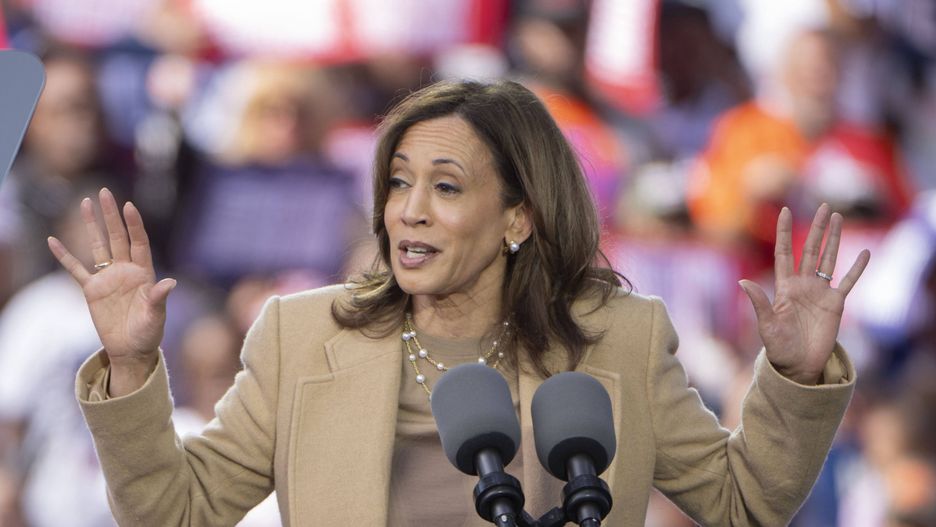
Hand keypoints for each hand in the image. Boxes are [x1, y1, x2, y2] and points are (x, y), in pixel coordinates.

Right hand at [47, 188, 174, 392]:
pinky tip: (53, 241)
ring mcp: (108, 278)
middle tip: (105, 192)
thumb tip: (170, 283)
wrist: (131, 350)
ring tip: (85, 203)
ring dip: (92, 227)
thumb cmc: (149, 333)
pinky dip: (64, 256)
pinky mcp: (91, 290)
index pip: (139, 243)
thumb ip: (159, 298)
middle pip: (118, 237)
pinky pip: (75, 269)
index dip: (134, 225)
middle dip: (112, 216)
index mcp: (144, 274)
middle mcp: (126, 271)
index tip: (129, 206)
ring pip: (98, 246)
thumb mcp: (156, 316)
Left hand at [739, 204, 869, 384]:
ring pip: (828, 259)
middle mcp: (802, 285)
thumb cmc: (778, 347)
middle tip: (824, 206)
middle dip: (816, 228)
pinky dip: (857, 268)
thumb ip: (759, 302)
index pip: (783, 252)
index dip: (784, 232)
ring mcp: (820, 293)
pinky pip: (848, 282)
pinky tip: (865, 252)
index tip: (784, 210)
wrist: (797, 366)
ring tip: (838, 218)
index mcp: (784, 287)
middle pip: (810, 250)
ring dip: (834, 239)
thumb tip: (742, 282)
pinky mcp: (835, 304)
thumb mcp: (766, 325)